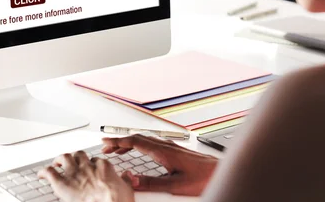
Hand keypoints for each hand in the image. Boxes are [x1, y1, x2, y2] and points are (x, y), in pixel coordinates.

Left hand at [39, 151, 134, 201]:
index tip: (91, 167)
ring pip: (64, 157)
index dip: (92, 164)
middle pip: (79, 155)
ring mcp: (74, 173)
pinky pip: (49, 172)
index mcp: (103, 167)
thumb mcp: (127, 189)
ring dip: (59, 159)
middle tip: (72, 160)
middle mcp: (88, 166)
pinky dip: (43, 171)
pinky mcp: (62, 183)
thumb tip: (127, 176)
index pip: (96, 160)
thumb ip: (125, 180)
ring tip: (56, 162)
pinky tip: (41, 174)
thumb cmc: (118, 201)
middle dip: (75, 157)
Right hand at [102, 134, 218, 195]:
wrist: (219, 172)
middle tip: (106, 147)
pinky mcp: (175, 150)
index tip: (105, 142)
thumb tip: (131, 180)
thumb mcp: (174, 185)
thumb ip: (151, 183)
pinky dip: (140, 145)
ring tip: (118, 150)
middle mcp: (166, 146)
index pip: (135, 141)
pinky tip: (139, 151)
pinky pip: (152, 143)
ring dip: (129, 143)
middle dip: (120, 141)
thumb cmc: (202, 177)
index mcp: (163, 152)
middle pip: (138, 138)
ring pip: (145, 140)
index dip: (118, 141)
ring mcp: (170, 147)